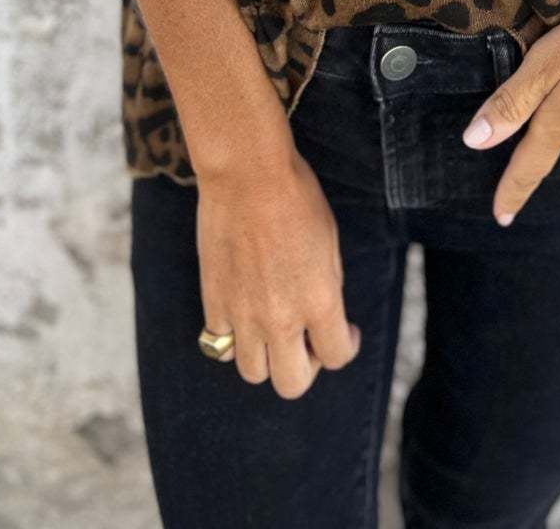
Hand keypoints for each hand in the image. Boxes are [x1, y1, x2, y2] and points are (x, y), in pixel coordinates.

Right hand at [195, 144, 360, 400]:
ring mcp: (243, 315)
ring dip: (267, 358)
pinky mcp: (213, 303)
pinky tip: (244, 313)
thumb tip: (326, 315)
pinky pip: (220, 346)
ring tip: (273, 330)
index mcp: (320, 300)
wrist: (247, 175)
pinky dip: (233, 338)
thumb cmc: (296, 198)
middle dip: (305, 367)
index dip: (344, 347)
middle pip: (292, 384)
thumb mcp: (330, 243)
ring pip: (253, 373)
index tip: (345, 332)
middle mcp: (281, 318)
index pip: (336, 356)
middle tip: (307, 338)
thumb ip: (327, 287)